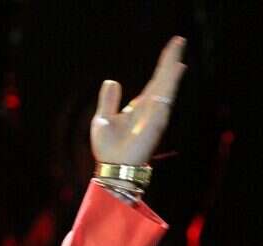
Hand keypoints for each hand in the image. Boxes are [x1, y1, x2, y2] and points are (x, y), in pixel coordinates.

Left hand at [91, 36, 186, 165]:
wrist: (112, 167)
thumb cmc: (108, 148)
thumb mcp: (103, 118)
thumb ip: (109, 100)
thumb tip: (112, 81)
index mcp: (139, 107)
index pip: (154, 82)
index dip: (163, 66)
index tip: (172, 49)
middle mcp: (150, 109)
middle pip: (163, 80)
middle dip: (170, 61)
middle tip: (179, 40)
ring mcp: (155, 115)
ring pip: (166, 87)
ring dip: (172, 70)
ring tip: (178, 54)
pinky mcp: (156, 123)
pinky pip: (164, 101)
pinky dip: (168, 86)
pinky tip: (175, 70)